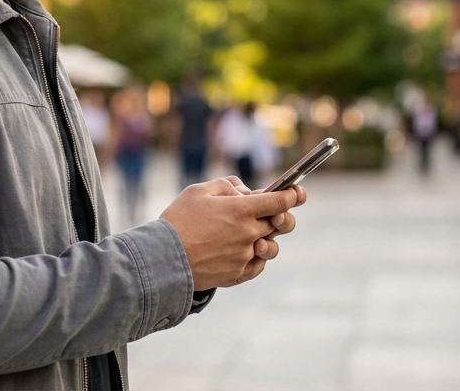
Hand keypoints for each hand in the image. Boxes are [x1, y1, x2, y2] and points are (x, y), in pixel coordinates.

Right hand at [160, 177, 303, 290]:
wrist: (162, 259)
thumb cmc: (178, 221)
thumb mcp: (198, 191)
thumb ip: (226, 186)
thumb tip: (245, 193)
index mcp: (241, 210)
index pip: (280, 201)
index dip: (293, 194)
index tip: (296, 192)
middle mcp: (248, 233)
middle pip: (281, 223)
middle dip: (282, 215)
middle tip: (274, 213)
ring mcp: (244, 256)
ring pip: (271, 246)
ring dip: (267, 238)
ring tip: (252, 235)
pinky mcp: (238, 274)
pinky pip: (258, 265)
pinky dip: (256, 257)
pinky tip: (243, 251)